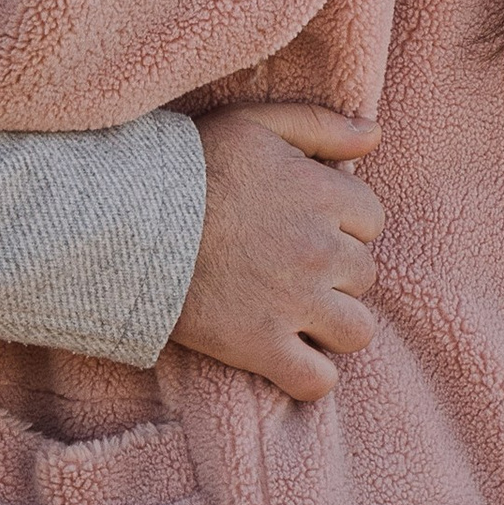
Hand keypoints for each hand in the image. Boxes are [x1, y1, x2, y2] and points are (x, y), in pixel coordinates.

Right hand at [170, 105, 381, 400]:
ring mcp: (294, 304)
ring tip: (298, 311)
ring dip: (334, 323)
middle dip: (336, 271)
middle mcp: (319, 252)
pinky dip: (310, 374)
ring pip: (356, 330)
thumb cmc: (190, 165)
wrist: (130, 220)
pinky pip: (317, 380)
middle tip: (292, 263)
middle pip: (364, 274)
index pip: (371, 219)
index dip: (343, 221)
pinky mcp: (262, 347)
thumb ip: (320, 125)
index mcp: (322, 196)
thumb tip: (374, 134)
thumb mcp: (254, 124)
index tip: (308, 222)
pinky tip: (288, 354)